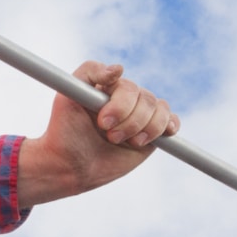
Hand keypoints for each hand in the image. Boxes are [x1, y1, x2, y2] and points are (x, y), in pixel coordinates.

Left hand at [16, 62, 179, 206]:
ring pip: (160, 110)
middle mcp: (127, 98)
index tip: (103, 123)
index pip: (128, 87)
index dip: (120, 105)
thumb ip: (90, 73)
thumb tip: (120, 69)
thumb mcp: (66, 98)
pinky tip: (163, 134)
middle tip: (110, 137)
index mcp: (109, 87)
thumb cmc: (64, 132)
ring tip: (125, 142)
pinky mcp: (151, 134)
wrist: (70, 167)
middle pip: (146, 99)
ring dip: (146, 128)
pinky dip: (170, 125)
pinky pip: (171, 122)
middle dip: (130, 122)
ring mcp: (140, 115)